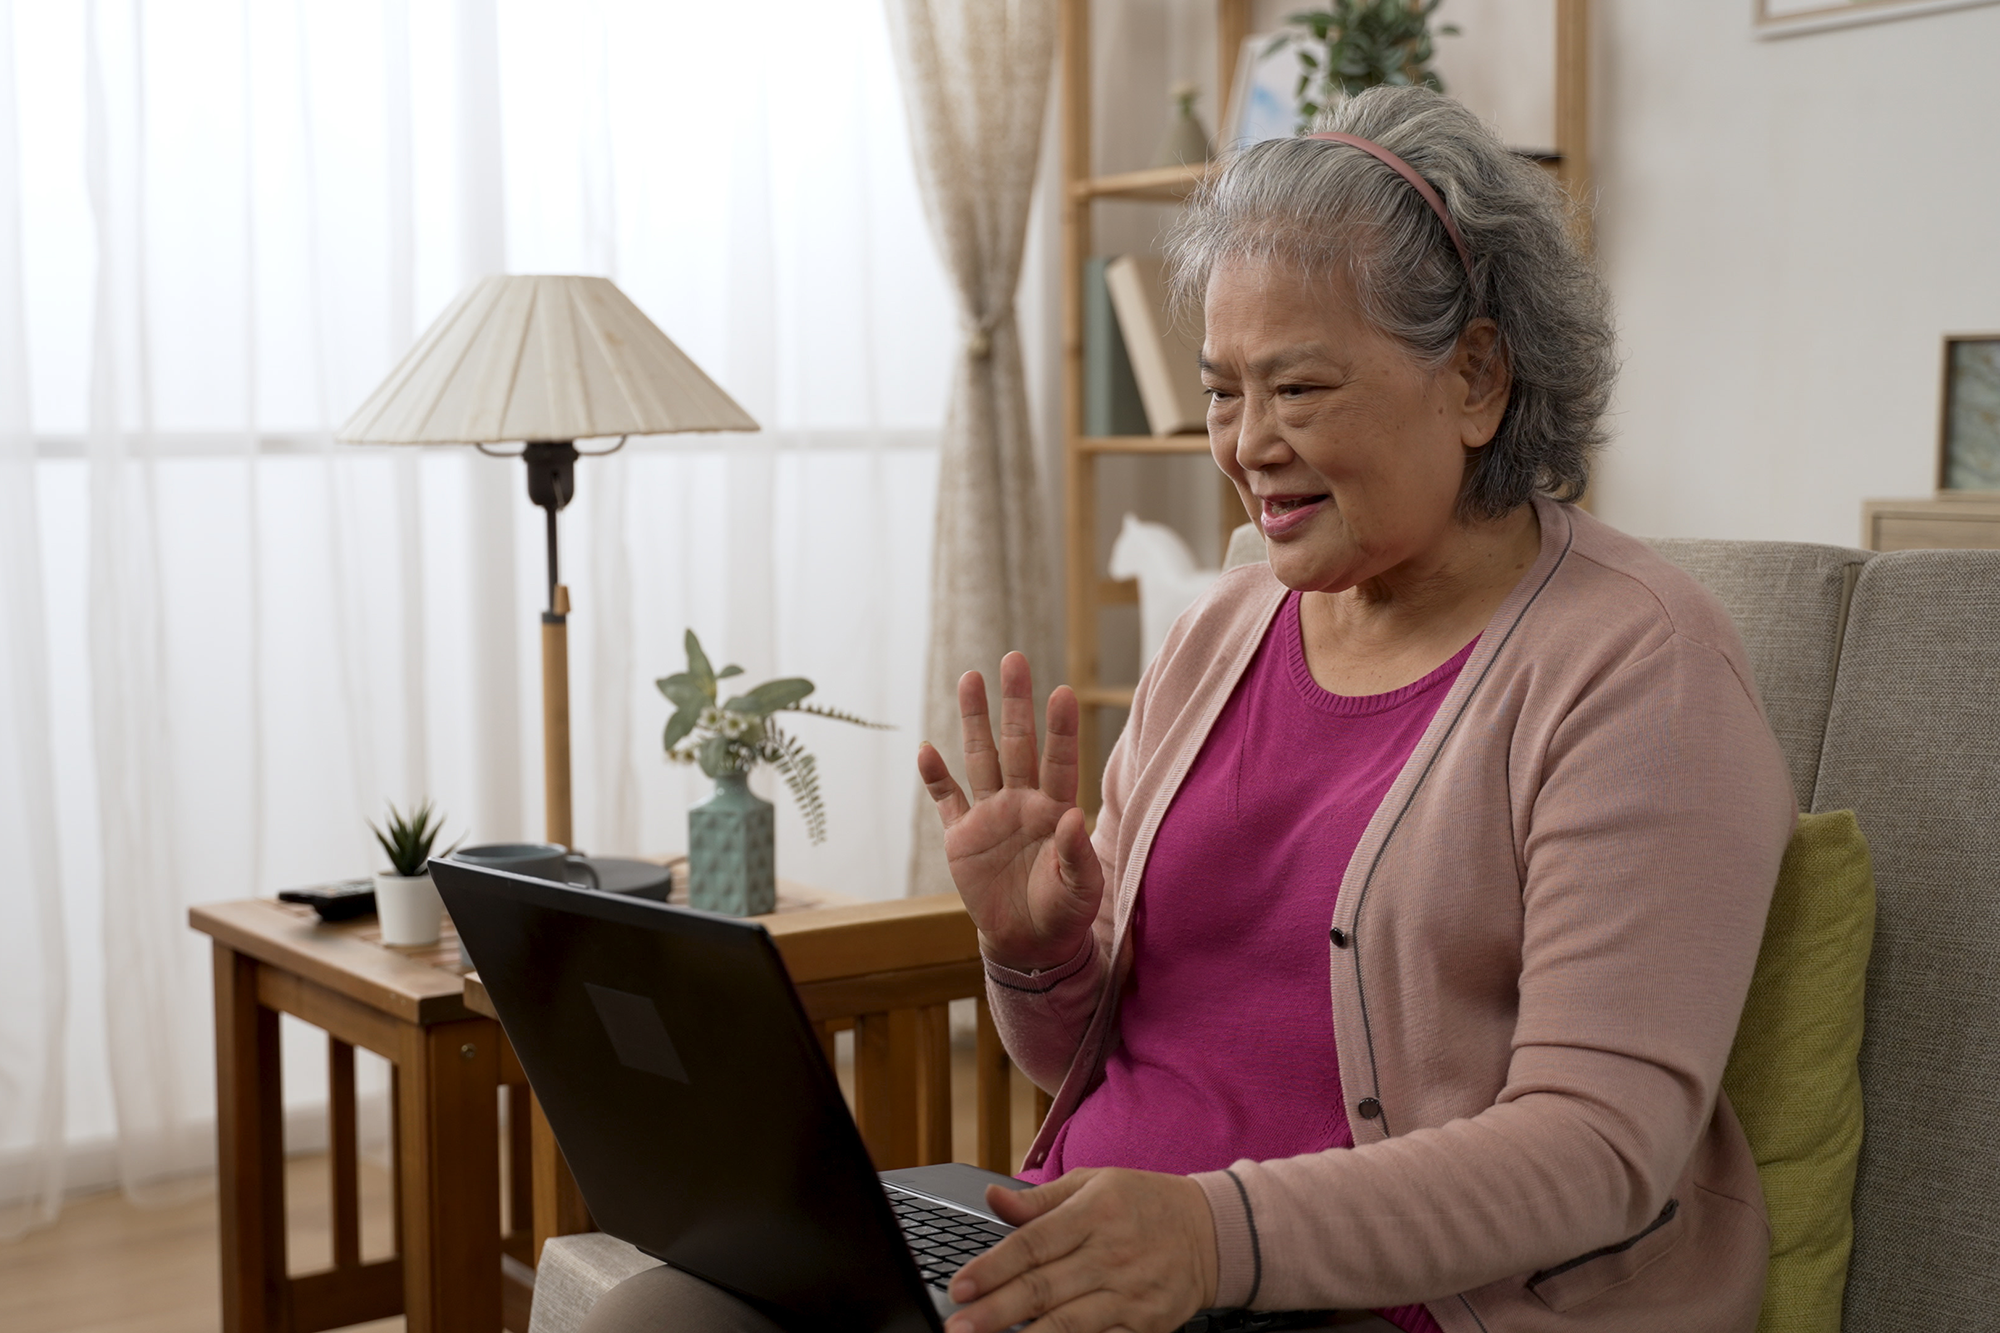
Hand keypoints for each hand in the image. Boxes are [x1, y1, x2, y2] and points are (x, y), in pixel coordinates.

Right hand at [916, 652, 1103, 972]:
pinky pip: (946, 800)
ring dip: (974, 721)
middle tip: (1013, 659)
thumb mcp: (1081, 889)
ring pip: (981, 757)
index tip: (1062, 692)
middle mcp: (1022, 801)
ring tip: (970, 677)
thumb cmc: (1064, 912)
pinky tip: (926, 749)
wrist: (1029, 943)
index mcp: (1056, 809)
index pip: (1060, 760)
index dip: (1060, 728)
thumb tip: (1071, 816)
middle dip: (1015, 703)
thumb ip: (1077, 854)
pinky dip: (935, 777)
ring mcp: (990, 814)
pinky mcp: (961, 836)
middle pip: (1017, 743)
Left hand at [943, 1169, 1218, 1332]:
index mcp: (1095, 1212)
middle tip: (958, 1328)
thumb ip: (1040, 1199)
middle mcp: (1111, 1254)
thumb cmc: (1144, 1203)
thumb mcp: (1094, 1183)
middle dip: (995, 1312)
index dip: (993, 1267)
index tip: (960, 1287)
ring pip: (1070, 1323)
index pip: (1033, 1244)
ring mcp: (1131, 1293)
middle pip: (1043, 1289)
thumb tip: (992, 1198)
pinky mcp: (1147, 1325)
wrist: (1213, 1232)